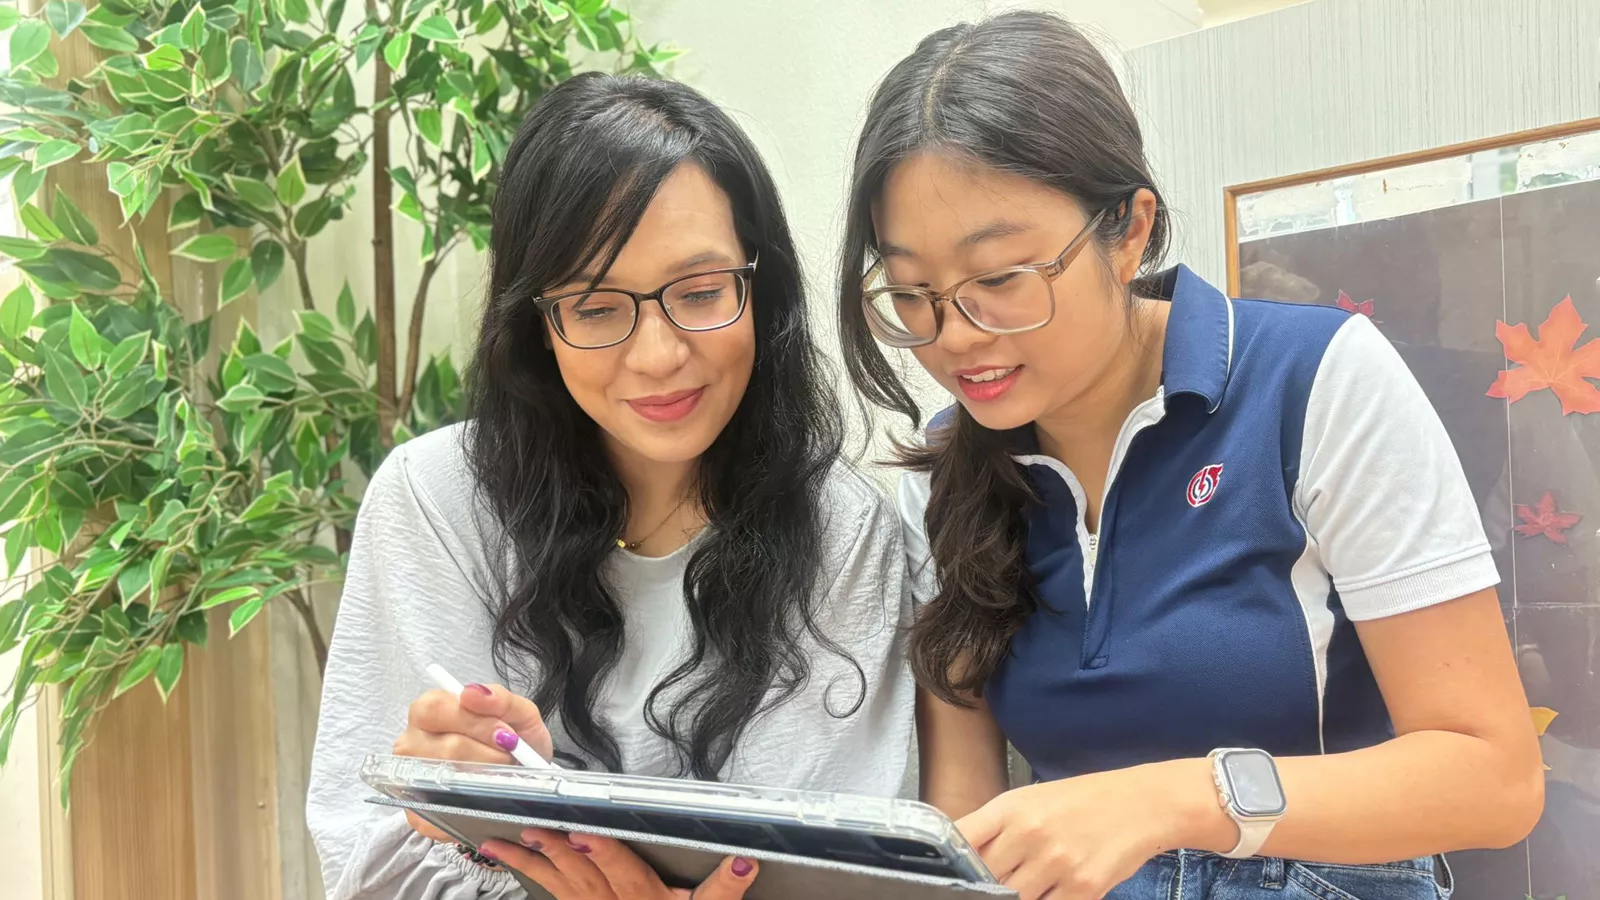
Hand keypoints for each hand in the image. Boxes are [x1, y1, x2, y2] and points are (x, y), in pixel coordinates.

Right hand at [393, 682, 554, 841]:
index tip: (506, 735)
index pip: (436, 709)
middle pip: (447, 748)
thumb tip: (471, 692)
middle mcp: (411, 743)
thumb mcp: (519, 714)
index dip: (476, 723)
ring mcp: (410, 780)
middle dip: (489, 755)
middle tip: (509, 759)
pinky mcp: (417, 815)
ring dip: (485, 780)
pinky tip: (486, 799)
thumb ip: (501, 699)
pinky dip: (472, 808)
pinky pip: (442, 813)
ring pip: (448, 779)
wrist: (525, 781)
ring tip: (501, 775)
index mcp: (430, 711)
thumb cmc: (514, 743)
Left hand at [480, 828, 757, 899]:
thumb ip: (724, 889)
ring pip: (558, 889)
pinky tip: (515, 865)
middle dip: (555, 852)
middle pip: (581, 877)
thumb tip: (744, 860)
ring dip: (531, 866)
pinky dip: (534, 882)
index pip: (623, 873)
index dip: (603, 854)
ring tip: (505, 843)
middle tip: (531, 828)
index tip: (581, 833)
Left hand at [956, 759, 1229, 899]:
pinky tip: (1050, 890)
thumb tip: (960, 852)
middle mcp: (1029, 834)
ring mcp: (1056, 863)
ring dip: (1014, 895)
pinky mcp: (1083, 889)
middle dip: (982, 884)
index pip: (960, 838)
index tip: (942, 870)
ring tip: (1027, 882)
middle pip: (982, 877)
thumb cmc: (1083, 799)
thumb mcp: (1032, 799)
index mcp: (1011, 808)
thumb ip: (996, 826)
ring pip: (1013, 898)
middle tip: (991, 882)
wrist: (1142, 804)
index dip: (946, 860)